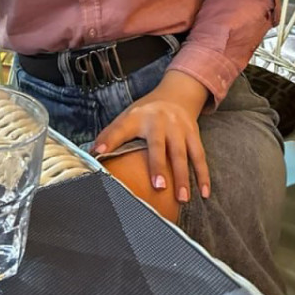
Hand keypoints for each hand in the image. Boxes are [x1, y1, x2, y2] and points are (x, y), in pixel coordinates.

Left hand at [94, 72, 209, 203]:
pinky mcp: (194, 134)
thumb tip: (91, 156)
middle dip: (159, 166)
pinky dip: (203, 175)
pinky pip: (200, 156)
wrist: (176, 95)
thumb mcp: (126, 118)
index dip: (109, 140)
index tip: (98, 153)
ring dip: (184, 176)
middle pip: (159, 145)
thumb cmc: (146, 113)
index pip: (120, 128)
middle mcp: (160, 121)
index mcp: (137, 117)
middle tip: (159, 186)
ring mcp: (179, 128)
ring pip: (183, 154)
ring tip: (182, 199)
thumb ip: (111, 136)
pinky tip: (204, 193)